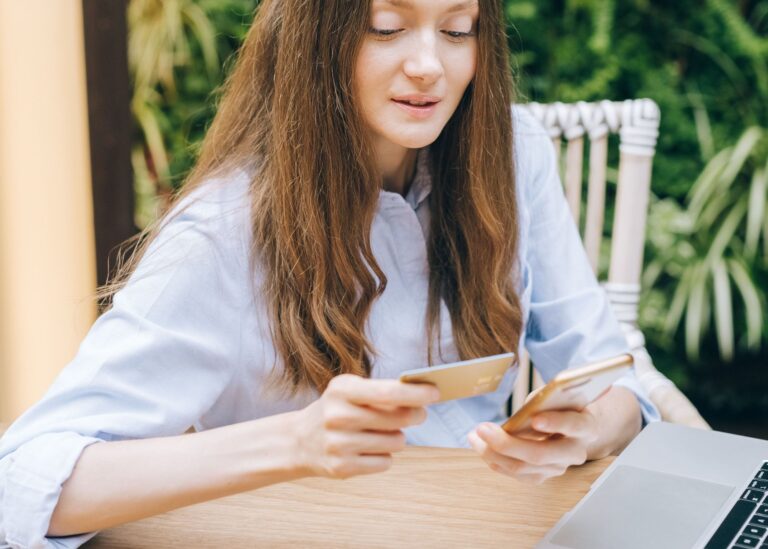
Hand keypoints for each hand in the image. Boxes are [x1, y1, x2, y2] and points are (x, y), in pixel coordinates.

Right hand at [294, 374, 439, 478]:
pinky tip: (369, 449)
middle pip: (399, 419)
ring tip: (382, 432)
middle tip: (418, 414)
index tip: (435, 393)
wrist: (300, 440)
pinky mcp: (342, 468)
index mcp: (341, 390)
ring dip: (397, 437)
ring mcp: (338, 444)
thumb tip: (423, 397)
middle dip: (415, 415)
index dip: (416, 394)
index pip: (388, 392)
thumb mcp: (350, 391)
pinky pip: (386, 463)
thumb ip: (382, 391)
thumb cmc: (337, 409)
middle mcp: (338, 416)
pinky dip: (385, 456)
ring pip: (397, 443)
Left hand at [467, 408, 598, 483]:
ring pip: (524, 468)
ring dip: (493, 454)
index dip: (555, 423)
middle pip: (540, 455)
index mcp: (585, 426)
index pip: (573, 425)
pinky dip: (497, 462)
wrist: (576, 426)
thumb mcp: (558, 396)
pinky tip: (482, 449)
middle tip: (482, 429)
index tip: (535, 419)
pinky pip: (517, 474)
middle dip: (507, 444)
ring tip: (474, 437)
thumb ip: (544, 402)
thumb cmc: (564, 405)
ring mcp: (559, 467)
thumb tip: (522, 413)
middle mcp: (575, 452)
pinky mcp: (544, 475)